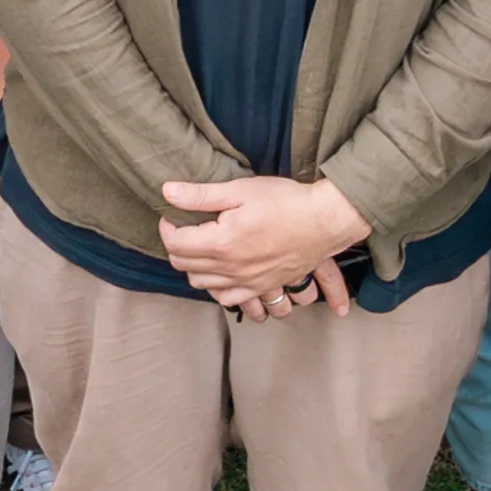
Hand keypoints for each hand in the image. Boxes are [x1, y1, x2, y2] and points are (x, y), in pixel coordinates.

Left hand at [155, 173, 364, 314]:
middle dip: (177, 246)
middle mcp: (230, 269)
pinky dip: (219, 289)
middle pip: (184, 266)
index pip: (175, 243)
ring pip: (202, 285)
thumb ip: (200, 196)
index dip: (168, 227)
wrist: (323, 221)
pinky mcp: (262, 287)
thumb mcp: (240, 190)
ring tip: (203, 247)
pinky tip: (222, 273)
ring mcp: (246, 282)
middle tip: (187, 228)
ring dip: (195, 268)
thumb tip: (167, 193)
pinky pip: (229, 300)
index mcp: (221, 243)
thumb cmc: (285, 202)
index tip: (173, 215)